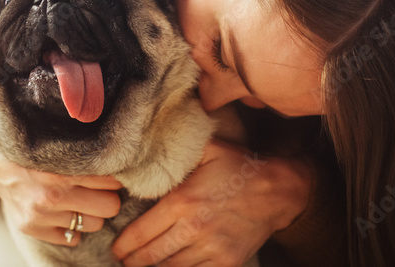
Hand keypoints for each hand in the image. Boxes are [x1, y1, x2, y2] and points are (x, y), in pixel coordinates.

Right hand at [0, 127, 122, 245]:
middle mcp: (50, 196)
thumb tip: (119, 148)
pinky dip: (71, 226)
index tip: (113, 169)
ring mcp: (40, 216)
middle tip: (99, 186)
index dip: (115, 175)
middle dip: (107, 196)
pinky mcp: (31, 229)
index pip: (111, 182)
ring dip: (91, 212)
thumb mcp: (55, 138)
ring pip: (95, 224)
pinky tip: (64, 209)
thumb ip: (84, 148)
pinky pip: (73, 238)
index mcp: (59, 170)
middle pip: (110, 207)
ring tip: (80, 196)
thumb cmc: (29, 145)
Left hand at [112, 138, 311, 266]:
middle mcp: (194, 229)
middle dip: (133, 261)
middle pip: (152, 255)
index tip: (116, 249)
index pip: (142, 232)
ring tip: (142, 265)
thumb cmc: (239, 166)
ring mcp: (212, 248)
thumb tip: (149, 141)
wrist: (278, 190)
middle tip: (124, 260)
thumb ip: (178, 147)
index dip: (124, 245)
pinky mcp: (226, 261)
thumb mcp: (208, 147)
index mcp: (183, 202)